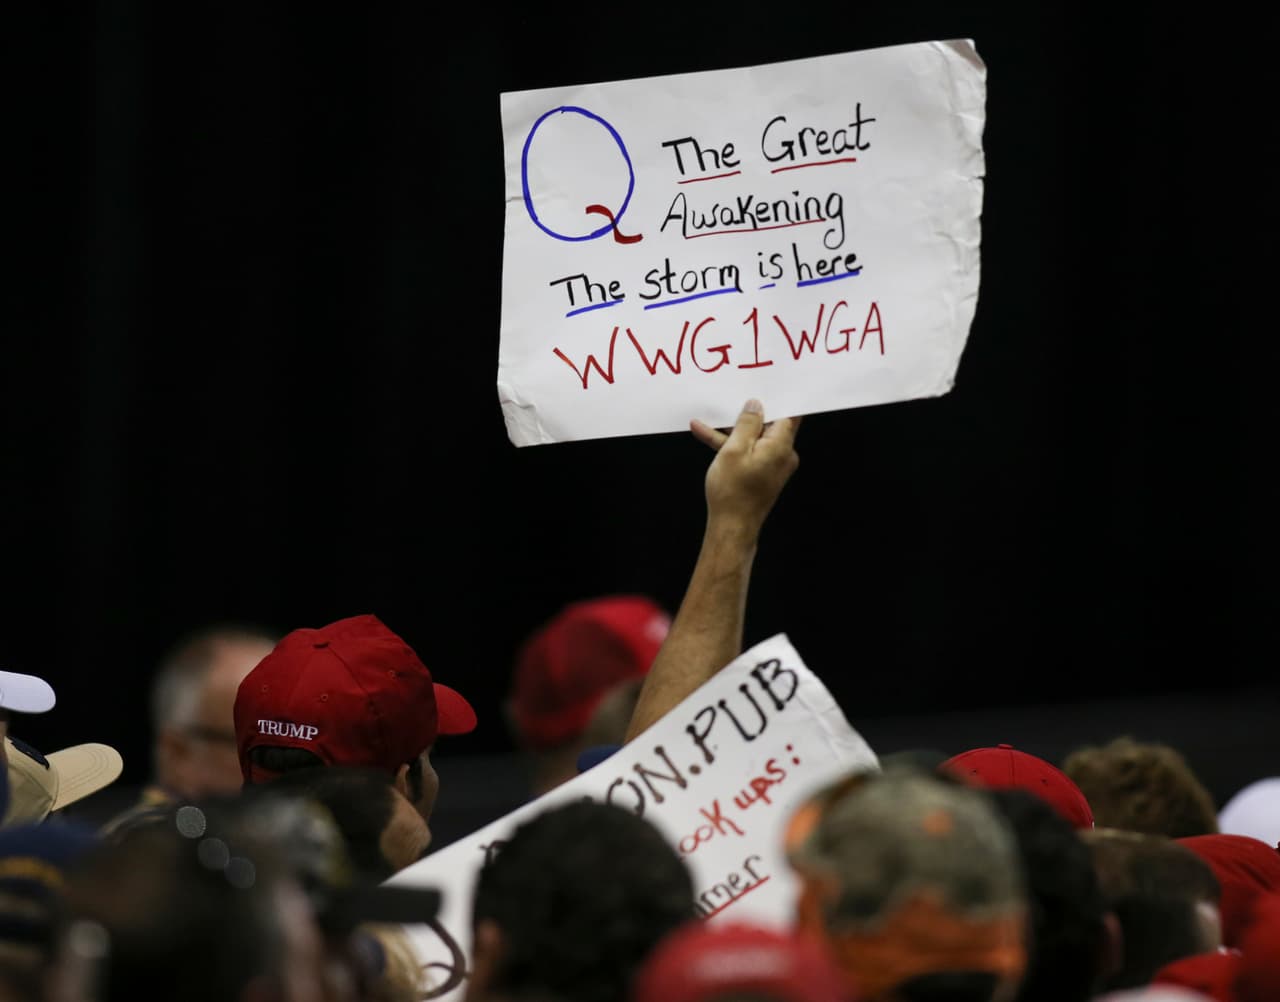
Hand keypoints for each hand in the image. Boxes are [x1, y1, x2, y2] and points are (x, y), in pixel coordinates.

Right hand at [691, 399, 800, 537]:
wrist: (731, 527)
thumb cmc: (732, 491)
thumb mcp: (734, 450)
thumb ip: (747, 423)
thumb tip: (756, 405)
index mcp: (781, 445)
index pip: (788, 413)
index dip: (777, 398)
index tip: (768, 384)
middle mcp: (783, 454)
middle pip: (769, 424)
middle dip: (749, 412)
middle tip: (735, 394)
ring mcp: (773, 465)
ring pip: (754, 438)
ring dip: (732, 429)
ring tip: (709, 417)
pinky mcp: (762, 474)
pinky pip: (749, 452)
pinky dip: (731, 445)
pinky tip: (705, 433)